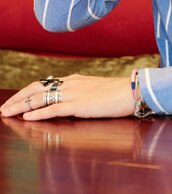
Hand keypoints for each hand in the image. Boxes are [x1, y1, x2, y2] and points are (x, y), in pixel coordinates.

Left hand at [0, 74, 133, 120]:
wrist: (132, 90)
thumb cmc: (118, 93)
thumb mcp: (95, 89)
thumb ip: (81, 92)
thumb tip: (70, 99)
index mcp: (74, 79)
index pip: (44, 83)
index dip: (27, 92)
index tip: (16, 99)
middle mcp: (71, 83)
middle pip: (37, 88)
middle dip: (18, 98)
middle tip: (5, 108)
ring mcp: (74, 93)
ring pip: (40, 98)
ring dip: (21, 106)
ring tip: (8, 113)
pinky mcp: (78, 105)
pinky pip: (53, 109)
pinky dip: (37, 114)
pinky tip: (27, 118)